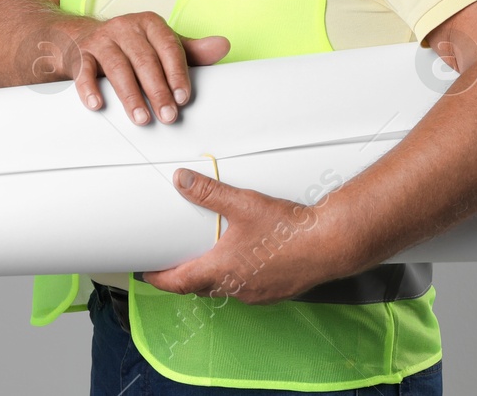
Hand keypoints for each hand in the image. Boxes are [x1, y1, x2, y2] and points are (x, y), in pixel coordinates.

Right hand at [68, 12, 228, 123]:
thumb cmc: (131, 46)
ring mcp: (101, 40)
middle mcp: (125, 27)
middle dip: (157, 90)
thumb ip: (191, 50)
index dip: (177, 73)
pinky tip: (97, 105)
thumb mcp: (162, 45)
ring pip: (117, 67)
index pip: (168, 47)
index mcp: (150, 24)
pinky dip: (89, 88)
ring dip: (130, 95)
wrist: (83, 38)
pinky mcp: (81, 54)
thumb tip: (223, 46)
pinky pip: (84, 71)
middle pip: (144, 60)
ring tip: (141, 118)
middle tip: (168, 116)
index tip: (183, 98)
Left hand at [140, 168, 349, 304]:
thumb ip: (209, 192)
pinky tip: (247, 262)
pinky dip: (238, 279)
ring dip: (212, 279)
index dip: (159, 279)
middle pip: (199, 288)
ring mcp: (256, 294)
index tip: (147, 274)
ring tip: (209, 259)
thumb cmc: (287, 230)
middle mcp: (235, 288)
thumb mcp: (242, 203)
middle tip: (175, 264)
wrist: (329, 245)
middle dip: (184, 278)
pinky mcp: (275, 293)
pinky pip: (247, 289)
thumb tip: (181, 181)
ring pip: (224, 290)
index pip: (178, 283)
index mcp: (220, 270)